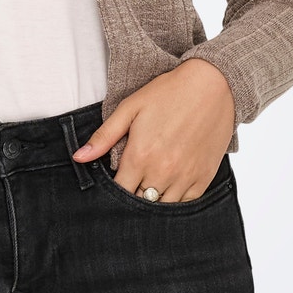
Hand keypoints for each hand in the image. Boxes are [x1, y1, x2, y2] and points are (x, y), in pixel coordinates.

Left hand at [72, 60, 235, 200]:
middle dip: (132, 196)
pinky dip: (175, 200)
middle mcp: (162, 172)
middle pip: (139, 203)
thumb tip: (79, 158)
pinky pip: (186, 204)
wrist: (213, 85)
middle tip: (131, 183)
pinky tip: (168, 188)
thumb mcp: (130, 108)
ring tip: (149, 186)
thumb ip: (104, 137)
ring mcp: (185, 177)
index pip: (119, 192)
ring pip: (162, 207)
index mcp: (140, 156)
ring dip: (153, 201)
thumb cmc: (168, 93)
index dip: (113, 191)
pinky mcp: (204, 178)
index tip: (115, 181)